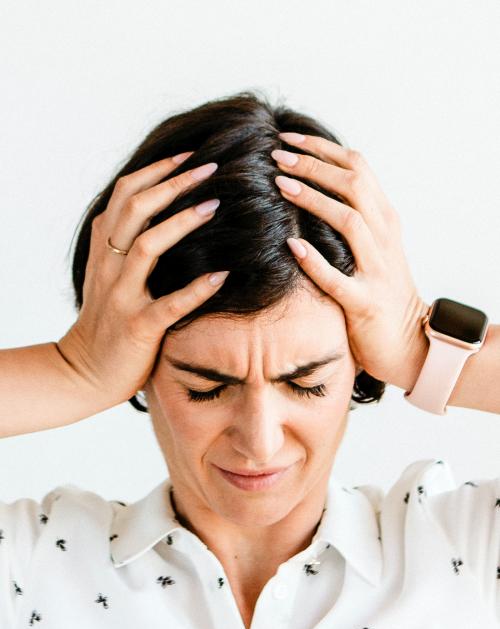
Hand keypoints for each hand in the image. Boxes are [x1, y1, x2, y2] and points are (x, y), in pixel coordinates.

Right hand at [57, 154, 227, 407]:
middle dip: (172, 184)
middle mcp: (109, 266)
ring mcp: (121, 296)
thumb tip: (161, 211)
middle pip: (135, 210)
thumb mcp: (109, 274)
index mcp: (104, 249)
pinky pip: (168, 305)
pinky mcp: (137, 327)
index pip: (125, 195)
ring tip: (214, 205)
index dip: (156, 171)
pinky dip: (196, 289)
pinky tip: (221, 275)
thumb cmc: (108, 320)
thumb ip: (125, 243)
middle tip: (210, 167)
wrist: (86, 370)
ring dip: (181, 223)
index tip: (189, 155)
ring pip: (146, 247)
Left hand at [271, 133, 429, 389]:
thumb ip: (353, 213)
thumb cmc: (380, 290)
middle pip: (353, 184)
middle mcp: (385, 237)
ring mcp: (378, 269)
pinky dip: (314, 261)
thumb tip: (315, 180)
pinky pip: (338, 278)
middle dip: (313, 165)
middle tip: (276, 155)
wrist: (407, 340)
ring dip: (314, 199)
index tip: (287, 137)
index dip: (322, 148)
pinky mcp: (365, 302)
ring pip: (350, 221)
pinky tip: (291, 246)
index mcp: (385, 218)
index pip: (358, 167)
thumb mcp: (373, 245)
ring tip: (280, 185)